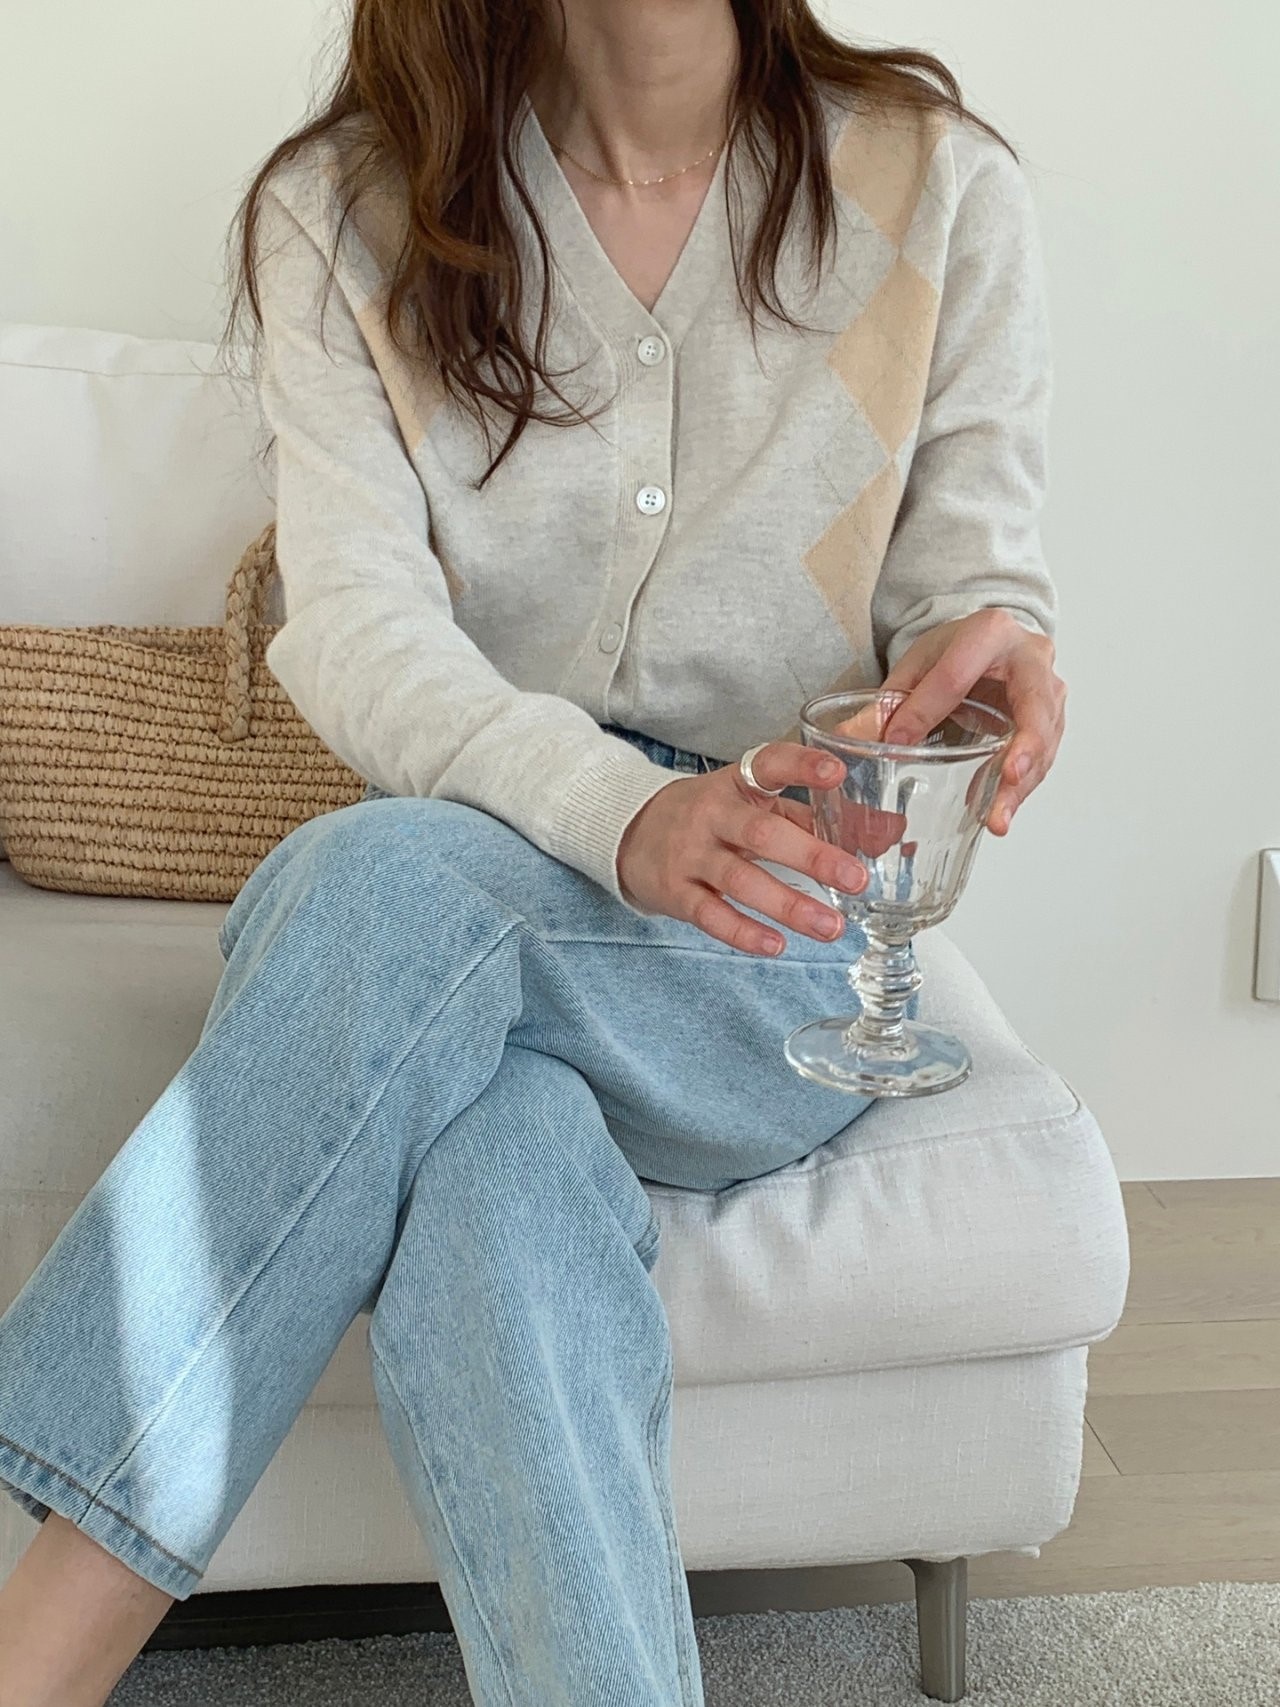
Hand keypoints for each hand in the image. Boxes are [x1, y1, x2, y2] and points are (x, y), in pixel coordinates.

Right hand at [615, 742, 869, 956]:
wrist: (630, 832)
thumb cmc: (712, 819)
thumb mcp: (755, 805)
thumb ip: (817, 818)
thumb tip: (889, 834)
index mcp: (738, 784)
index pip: (769, 764)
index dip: (802, 766)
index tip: (837, 773)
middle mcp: (712, 815)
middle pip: (761, 833)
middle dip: (811, 857)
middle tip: (856, 878)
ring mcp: (690, 854)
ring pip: (740, 879)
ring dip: (789, 905)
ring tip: (832, 927)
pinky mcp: (676, 892)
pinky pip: (710, 915)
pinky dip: (744, 932)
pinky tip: (777, 945)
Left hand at [860, 610, 1066, 834]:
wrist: (992, 644)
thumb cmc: (957, 651)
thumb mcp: (917, 664)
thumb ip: (889, 700)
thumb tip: (850, 737)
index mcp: (990, 632)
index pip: (957, 675)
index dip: (925, 710)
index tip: (897, 743)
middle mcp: (1031, 658)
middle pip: (1032, 707)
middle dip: (1024, 747)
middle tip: (1010, 778)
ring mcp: (1049, 691)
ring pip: (1045, 741)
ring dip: (1022, 785)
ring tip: (998, 820)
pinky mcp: (1052, 720)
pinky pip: (1042, 758)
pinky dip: (1020, 790)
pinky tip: (998, 813)